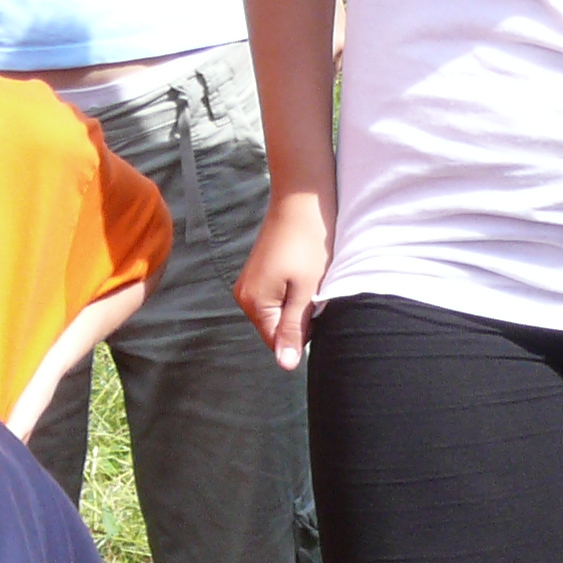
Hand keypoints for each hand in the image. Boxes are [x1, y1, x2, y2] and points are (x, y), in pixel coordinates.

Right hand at [236, 189, 332, 370]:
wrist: (303, 196)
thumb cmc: (309, 240)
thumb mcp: (307, 290)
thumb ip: (294, 329)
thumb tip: (285, 366)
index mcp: (254, 303)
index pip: (279, 343)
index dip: (304, 332)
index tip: (317, 305)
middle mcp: (244, 295)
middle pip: (278, 328)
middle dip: (301, 318)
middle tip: (316, 289)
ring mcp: (251, 282)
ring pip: (281, 312)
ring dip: (300, 303)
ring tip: (311, 276)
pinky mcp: (260, 272)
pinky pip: (279, 295)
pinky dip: (296, 290)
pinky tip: (306, 270)